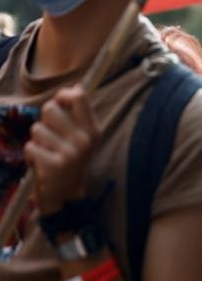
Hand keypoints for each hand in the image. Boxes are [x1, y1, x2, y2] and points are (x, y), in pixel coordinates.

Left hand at [24, 85, 98, 214]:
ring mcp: (71, 153)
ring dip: (36, 140)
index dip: (63, 95)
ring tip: (46, 151)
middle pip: (50, 109)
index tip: (60, 102)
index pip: (78, 97)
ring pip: (37, 129)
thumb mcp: (82, 136)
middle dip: (45, 120)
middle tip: (52, 136)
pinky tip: (41, 162)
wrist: (67, 193)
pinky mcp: (54, 165)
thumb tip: (76, 87)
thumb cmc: (70, 158)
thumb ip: (78, 114)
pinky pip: (30, 146)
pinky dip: (31, 154)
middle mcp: (84, 140)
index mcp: (93, 130)